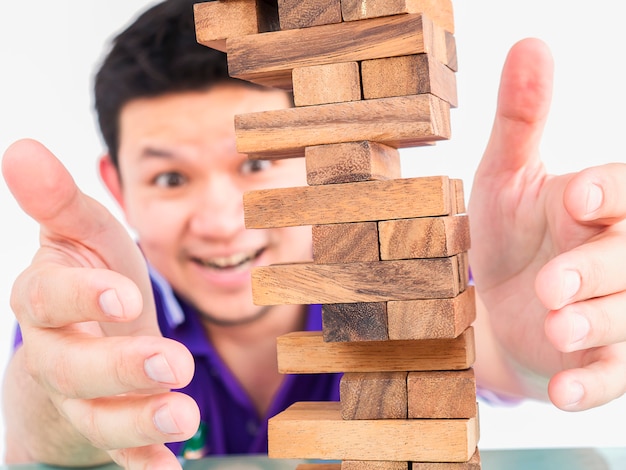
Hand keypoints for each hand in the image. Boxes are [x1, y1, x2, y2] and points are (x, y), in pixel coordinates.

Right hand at [2, 139, 198, 467]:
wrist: (87, 340)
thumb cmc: (91, 281)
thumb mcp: (83, 236)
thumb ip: (59, 201)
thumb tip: (20, 148)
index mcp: (47, 298)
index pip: (46, 299)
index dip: (80, 298)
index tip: (122, 297)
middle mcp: (58, 351)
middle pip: (73, 367)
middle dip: (120, 367)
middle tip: (170, 364)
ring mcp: (81, 395)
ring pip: (97, 414)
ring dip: (138, 419)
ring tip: (184, 417)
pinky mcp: (108, 425)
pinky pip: (120, 449)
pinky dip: (142, 460)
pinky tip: (169, 468)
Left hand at [468, 38, 625, 410]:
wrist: (499, 299)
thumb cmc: (508, 232)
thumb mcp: (504, 177)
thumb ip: (520, 120)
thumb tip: (529, 43)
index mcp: (600, 203)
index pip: (625, 189)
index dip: (611, 191)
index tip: (578, 195)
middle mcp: (621, 253)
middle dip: (599, 269)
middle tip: (553, 284)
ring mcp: (618, 310)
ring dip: (599, 326)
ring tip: (557, 329)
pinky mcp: (607, 359)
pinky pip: (616, 376)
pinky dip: (593, 385)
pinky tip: (564, 392)